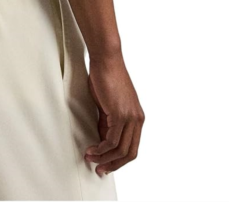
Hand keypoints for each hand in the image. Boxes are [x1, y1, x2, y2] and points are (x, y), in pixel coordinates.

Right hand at [82, 52, 144, 176]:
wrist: (106, 60)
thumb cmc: (106, 77)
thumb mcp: (108, 105)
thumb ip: (107, 123)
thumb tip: (102, 139)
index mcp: (137, 118)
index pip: (132, 147)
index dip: (119, 160)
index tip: (106, 164)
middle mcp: (137, 119)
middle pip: (130, 153)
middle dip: (113, 165)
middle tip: (99, 169)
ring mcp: (130, 117)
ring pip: (120, 149)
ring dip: (104, 158)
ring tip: (90, 159)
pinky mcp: (120, 114)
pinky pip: (111, 140)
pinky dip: (100, 149)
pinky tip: (91, 149)